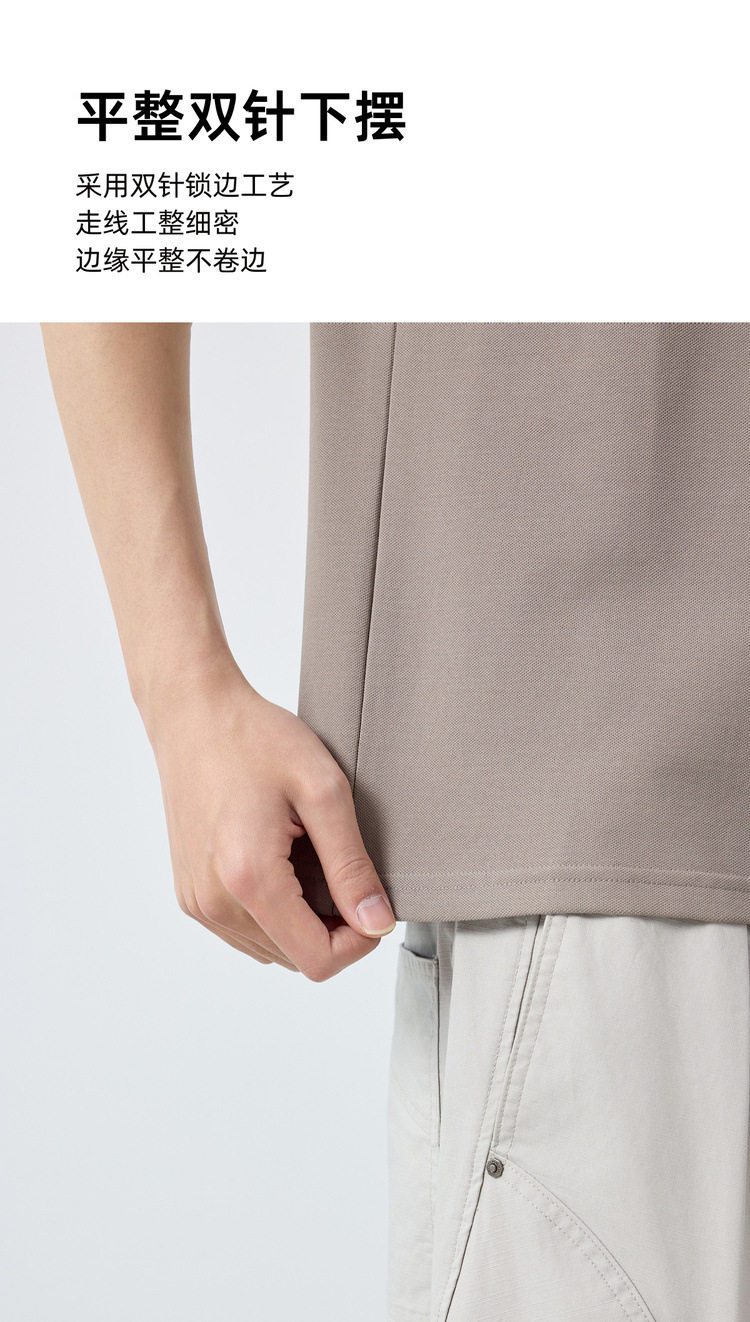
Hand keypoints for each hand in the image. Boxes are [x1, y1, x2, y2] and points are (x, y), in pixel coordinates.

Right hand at [146, 659, 395, 979]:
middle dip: (332, 927)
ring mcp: (198, 903)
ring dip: (302, 921)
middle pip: (296, 959)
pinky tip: (280, 861)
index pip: (317, 960)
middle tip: (339, 867)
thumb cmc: (254, 739)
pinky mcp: (191, 896)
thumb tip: (377, 924)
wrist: (193, 715)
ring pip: (272, 949)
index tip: (370, 900)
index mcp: (249, 879)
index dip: (359, 941)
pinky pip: (246, 932)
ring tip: (305, 857)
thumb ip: (351, 866)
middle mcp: (215, 903)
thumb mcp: (323, 791)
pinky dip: (275, 912)